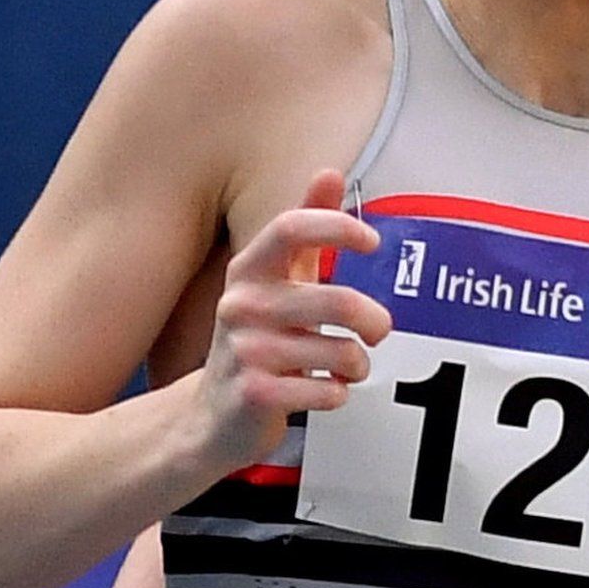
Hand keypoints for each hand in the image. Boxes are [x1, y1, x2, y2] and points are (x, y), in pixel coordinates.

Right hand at [189, 169, 393, 470]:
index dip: (336, 226)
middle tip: (378, 331)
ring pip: (341, 352)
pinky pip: (328, 391)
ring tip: (347, 367)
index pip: (290, 228)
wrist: (210, 415)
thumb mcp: (277, 280)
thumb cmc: (257, 338)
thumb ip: (306, 229)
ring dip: (357, 364)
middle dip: (374, 321)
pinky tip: (323, 390)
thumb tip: (329, 172)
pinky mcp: (255, 394)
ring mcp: (245, 351)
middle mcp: (241, 305)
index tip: (371, 241)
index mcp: (249, 270)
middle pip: (337, 300)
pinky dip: (338, 394)